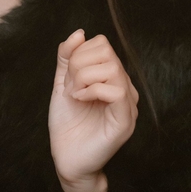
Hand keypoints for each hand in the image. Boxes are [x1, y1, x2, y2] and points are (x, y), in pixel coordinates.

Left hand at [49, 31, 138, 191]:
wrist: (67, 159)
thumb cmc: (68, 125)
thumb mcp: (63, 84)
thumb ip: (68, 58)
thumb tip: (80, 32)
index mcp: (113, 79)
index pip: (102, 44)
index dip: (79, 54)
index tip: (68, 77)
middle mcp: (125, 89)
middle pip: (107, 52)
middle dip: (79, 65)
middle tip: (70, 88)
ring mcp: (128, 105)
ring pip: (112, 68)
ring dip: (83, 78)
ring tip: (75, 95)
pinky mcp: (125, 121)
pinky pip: (115, 91)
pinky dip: (91, 90)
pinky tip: (80, 100)